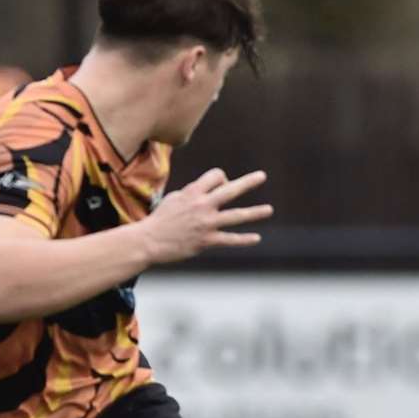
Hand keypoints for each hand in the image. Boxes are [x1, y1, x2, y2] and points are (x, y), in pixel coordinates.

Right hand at [140, 168, 272, 263]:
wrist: (149, 240)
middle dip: (248, 182)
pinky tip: (257, 238)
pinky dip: (244, 240)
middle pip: (230, 190)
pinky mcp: (207, 241)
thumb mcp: (175, 199)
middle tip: (262, 176)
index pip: (216, 176)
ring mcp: (206, 224)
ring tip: (269, 210)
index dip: (222, 178)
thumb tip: (206, 192)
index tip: (222, 186)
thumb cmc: (161, 220)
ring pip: (236, 216)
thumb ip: (193, 194)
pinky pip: (230, 239)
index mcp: (193, 192)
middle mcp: (202, 205)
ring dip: (255, 213)